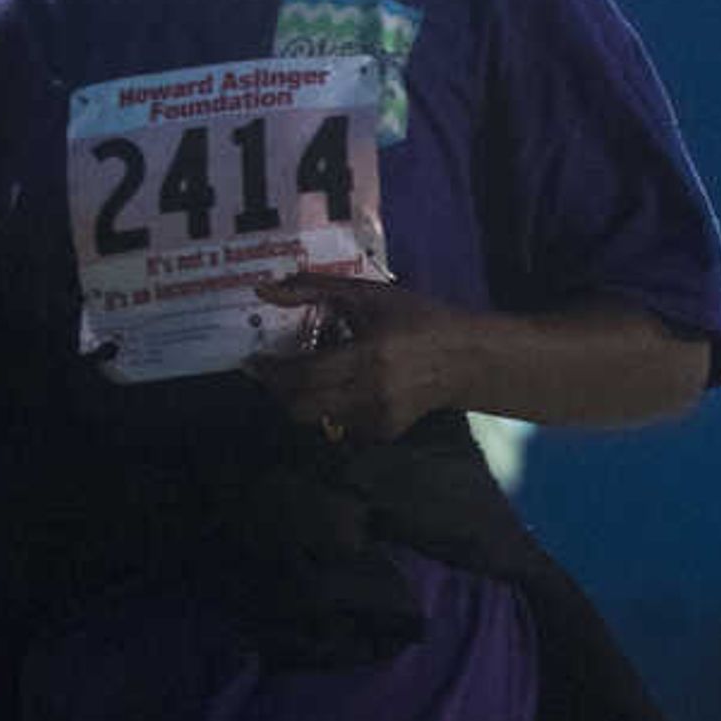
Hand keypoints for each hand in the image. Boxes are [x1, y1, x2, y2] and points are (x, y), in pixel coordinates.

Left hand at [245, 271, 480, 442]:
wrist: (466, 359)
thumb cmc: (418, 320)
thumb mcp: (369, 295)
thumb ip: (314, 289)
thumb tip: (262, 291)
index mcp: (369, 355)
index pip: (305, 374)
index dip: (272, 371)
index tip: (254, 361)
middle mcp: (373, 392)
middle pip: (302, 407)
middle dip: (279, 392)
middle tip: (272, 375)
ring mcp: (380, 416)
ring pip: (318, 420)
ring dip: (304, 400)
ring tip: (308, 380)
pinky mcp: (386, 431)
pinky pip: (341, 427)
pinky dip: (332, 410)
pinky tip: (342, 391)